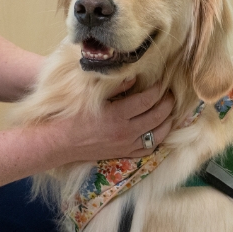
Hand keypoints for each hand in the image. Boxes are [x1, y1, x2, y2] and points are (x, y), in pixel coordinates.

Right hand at [47, 80, 176, 163]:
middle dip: (168, 103)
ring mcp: (126, 145)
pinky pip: (148, 148)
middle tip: (171, 94)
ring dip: (167, 121)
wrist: (61, 142)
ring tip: (170, 111)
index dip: (158, 89)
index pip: (148, 100)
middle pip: (157, 116)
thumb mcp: (91, 95)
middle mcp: (125, 132)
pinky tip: (159, 130)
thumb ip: (115, 86)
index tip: (162, 81)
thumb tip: (134, 77)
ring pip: (158, 134)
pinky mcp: (124, 154)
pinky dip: (158, 139)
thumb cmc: (72, 116)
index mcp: (117, 115)